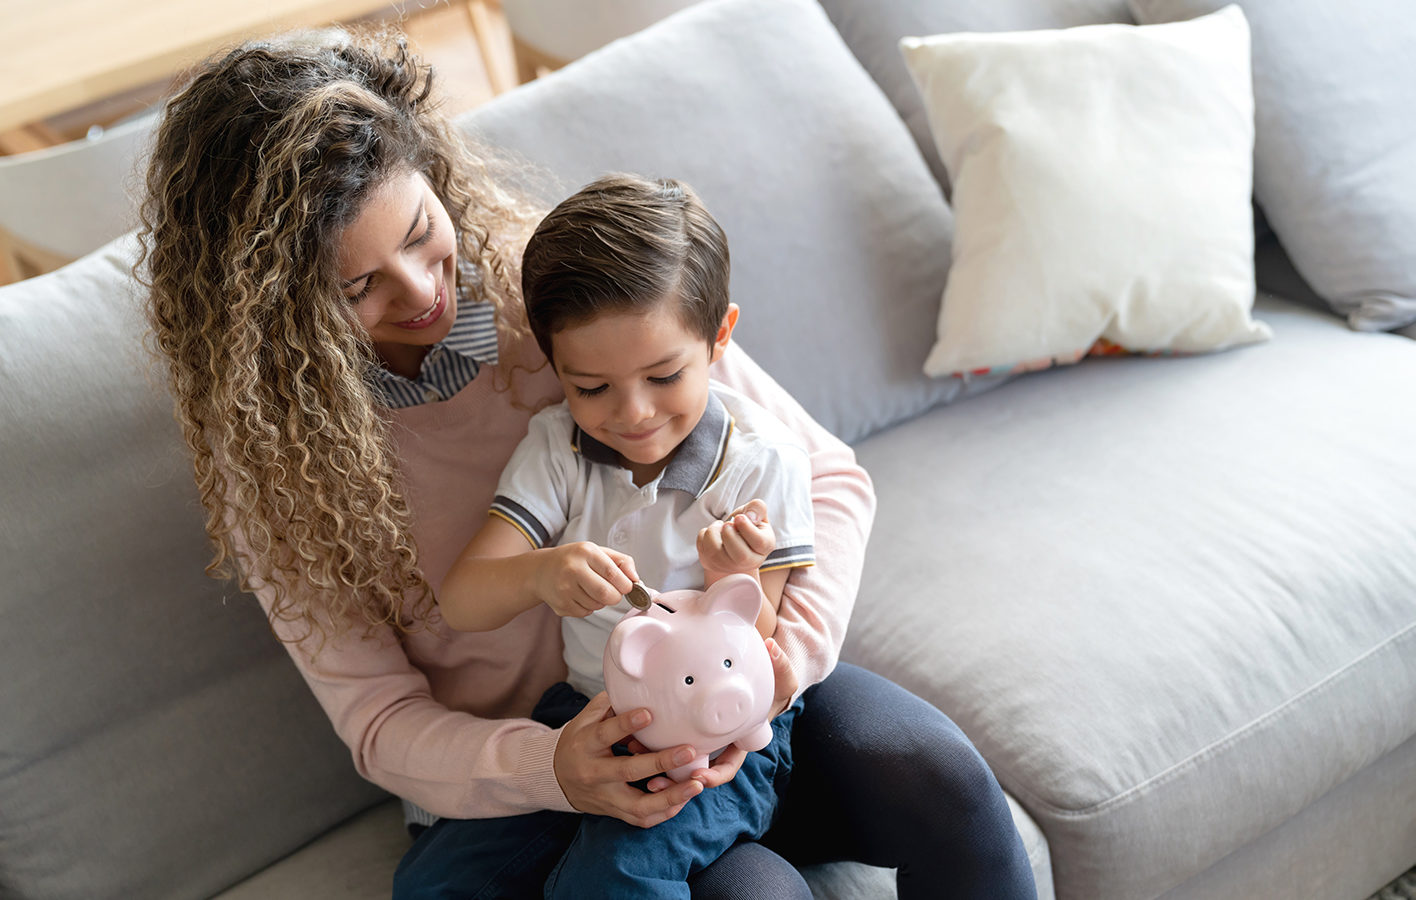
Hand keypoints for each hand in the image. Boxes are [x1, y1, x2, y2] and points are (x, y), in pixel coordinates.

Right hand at [536, 542, 637, 617]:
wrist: (541, 571)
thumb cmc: (574, 560)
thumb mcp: (597, 552)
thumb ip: (621, 561)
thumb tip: (635, 578)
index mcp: (585, 552)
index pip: (614, 573)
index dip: (625, 585)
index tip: (627, 586)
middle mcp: (573, 569)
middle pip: (606, 594)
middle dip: (615, 596)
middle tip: (613, 592)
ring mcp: (565, 589)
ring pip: (597, 605)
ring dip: (601, 601)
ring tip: (590, 589)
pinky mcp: (561, 605)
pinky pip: (586, 613)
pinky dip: (589, 607)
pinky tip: (580, 596)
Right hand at [553, 693, 704, 827]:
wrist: (556, 777)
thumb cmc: (579, 741)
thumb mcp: (586, 718)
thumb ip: (612, 704)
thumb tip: (641, 685)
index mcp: (585, 744)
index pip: (605, 734)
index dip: (626, 724)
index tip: (649, 714)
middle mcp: (594, 774)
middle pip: (627, 771)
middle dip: (660, 763)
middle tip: (688, 751)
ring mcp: (605, 797)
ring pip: (638, 805)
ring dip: (670, 797)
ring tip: (696, 785)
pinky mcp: (614, 812)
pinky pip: (642, 819)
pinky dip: (664, 812)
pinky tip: (684, 799)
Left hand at [645, 636, 797, 791]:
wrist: (744, 677)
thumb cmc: (765, 684)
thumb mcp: (779, 677)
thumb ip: (780, 666)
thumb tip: (773, 648)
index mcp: (736, 741)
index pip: (726, 768)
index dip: (713, 776)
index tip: (698, 778)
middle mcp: (713, 743)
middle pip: (692, 769)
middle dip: (675, 779)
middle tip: (656, 781)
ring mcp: (694, 735)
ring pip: (672, 755)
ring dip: (654, 762)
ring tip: (633, 756)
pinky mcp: (678, 723)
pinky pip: (660, 736)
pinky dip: (646, 738)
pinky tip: (628, 733)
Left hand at [697, 499, 774, 576]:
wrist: (731, 536)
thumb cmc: (745, 524)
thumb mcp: (754, 512)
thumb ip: (757, 508)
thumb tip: (750, 516)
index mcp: (764, 546)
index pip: (760, 542)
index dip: (747, 528)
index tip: (738, 517)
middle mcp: (750, 561)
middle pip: (741, 556)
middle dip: (729, 536)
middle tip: (726, 524)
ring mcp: (730, 566)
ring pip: (716, 554)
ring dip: (713, 533)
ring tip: (719, 526)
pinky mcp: (713, 566)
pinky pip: (703, 552)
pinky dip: (703, 537)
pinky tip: (713, 534)